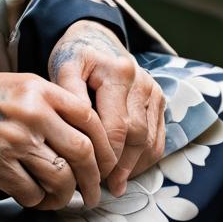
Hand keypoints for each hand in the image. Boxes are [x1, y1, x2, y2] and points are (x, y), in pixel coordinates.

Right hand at [0, 71, 116, 209]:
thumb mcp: (27, 86)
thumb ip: (57, 105)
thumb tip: (90, 139)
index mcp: (42, 90)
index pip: (89, 120)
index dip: (105, 148)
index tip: (107, 165)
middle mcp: (33, 113)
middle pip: (82, 153)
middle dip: (94, 180)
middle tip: (94, 192)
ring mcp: (16, 139)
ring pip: (61, 179)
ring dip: (65, 196)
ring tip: (61, 197)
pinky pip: (33, 193)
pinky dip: (38, 200)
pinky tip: (34, 194)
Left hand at [48, 20, 165, 196]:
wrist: (93, 39)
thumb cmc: (74, 57)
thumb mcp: (64, 68)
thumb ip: (70, 95)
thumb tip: (80, 132)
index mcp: (116, 71)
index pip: (115, 126)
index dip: (103, 155)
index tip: (88, 172)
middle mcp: (140, 79)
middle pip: (135, 136)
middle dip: (118, 164)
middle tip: (99, 182)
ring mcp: (152, 89)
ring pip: (149, 140)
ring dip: (133, 166)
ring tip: (114, 182)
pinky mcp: (158, 98)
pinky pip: (158, 138)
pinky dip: (145, 159)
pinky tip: (128, 170)